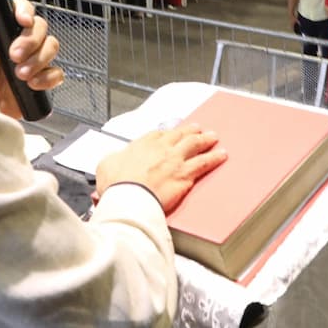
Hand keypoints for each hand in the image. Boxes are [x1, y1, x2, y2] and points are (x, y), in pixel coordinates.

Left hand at [0, 0, 63, 119]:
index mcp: (2, 29)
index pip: (21, 9)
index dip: (25, 10)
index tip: (22, 20)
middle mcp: (20, 41)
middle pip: (40, 26)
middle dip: (31, 40)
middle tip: (14, 56)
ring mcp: (32, 61)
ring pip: (51, 46)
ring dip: (39, 59)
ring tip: (20, 74)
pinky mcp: (40, 81)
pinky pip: (56, 73)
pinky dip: (48, 78)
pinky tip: (32, 84)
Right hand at [95, 123, 227, 212]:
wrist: (130, 198)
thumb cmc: (117, 184)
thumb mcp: (106, 164)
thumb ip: (113, 158)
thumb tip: (114, 160)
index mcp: (142, 143)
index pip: (158, 134)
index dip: (167, 133)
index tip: (171, 133)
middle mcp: (161, 148)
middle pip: (180, 135)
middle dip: (190, 131)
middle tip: (198, 128)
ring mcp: (175, 160)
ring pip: (195, 145)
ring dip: (205, 140)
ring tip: (213, 137)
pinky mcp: (185, 175)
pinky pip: (204, 163)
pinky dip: (214, 157)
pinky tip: (221, 155)